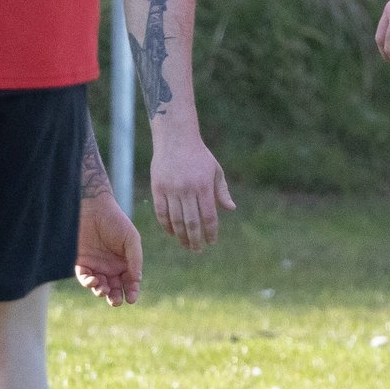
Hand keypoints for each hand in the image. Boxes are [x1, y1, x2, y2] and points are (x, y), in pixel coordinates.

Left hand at [75, 192, 143, 305]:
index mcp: (125, 262)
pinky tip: (93, 281)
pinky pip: (84, 277)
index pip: (130, 282)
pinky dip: (88, 282)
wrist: (93, 209)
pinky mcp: (81, 263)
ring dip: (102, 292)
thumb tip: (136, 279)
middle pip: (114, 288)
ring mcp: (96, 265)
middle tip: (116, 301)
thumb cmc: (116, 222)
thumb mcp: (131, 239)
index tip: (132, 299)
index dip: (132, 291)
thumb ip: (135, 259)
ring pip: (99, 286)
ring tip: (104, 291)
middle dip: (115, 297)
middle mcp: (111, 267)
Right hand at [149, 123, 236, 250]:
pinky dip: (166, 225)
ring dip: (181, 236)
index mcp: (203, 186)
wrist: (176, 139)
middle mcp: (187, 189)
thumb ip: (221, 191)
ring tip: (186, 245)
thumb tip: (231, 209)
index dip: (210, 232)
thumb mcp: (215, 170)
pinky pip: (161, 212)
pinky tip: (172, 233)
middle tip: (198, 250)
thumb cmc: (199, 156)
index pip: (208, 216)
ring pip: (175, 220)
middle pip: (191, 222)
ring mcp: (171, 189)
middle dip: (195, 239)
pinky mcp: (157, 188)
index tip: (212, 242)